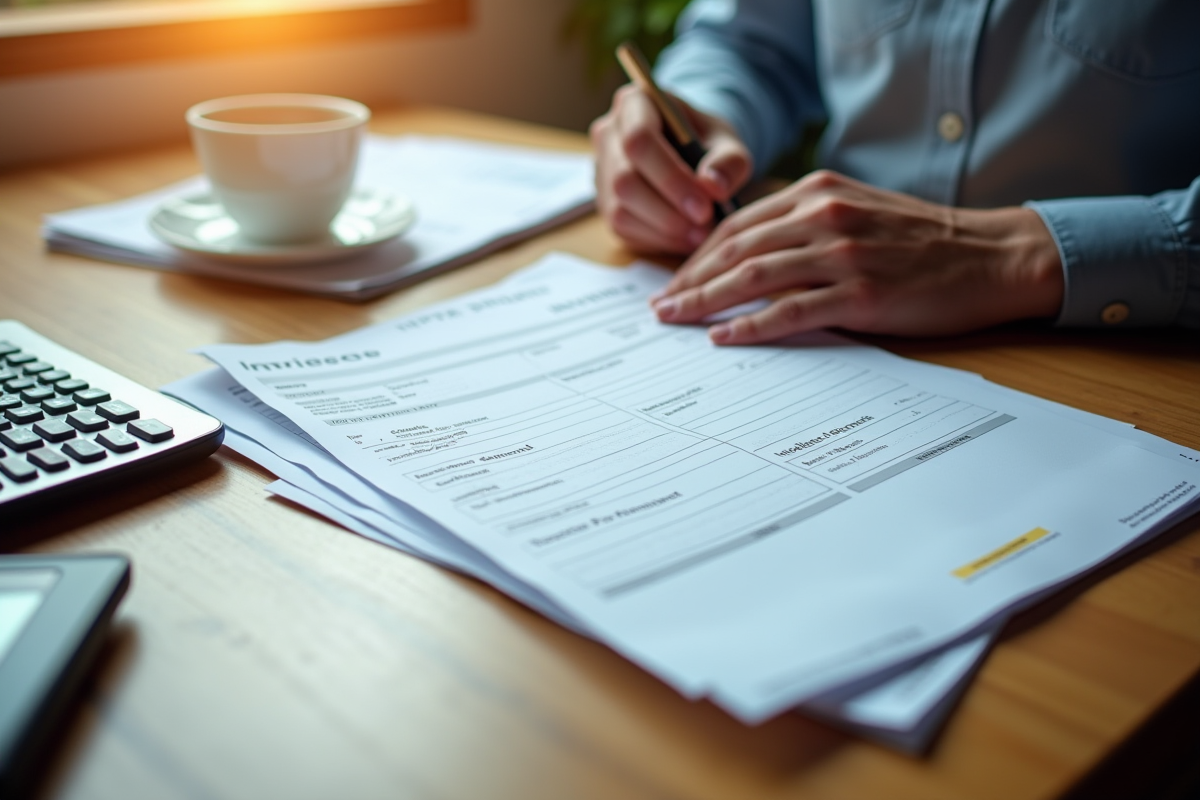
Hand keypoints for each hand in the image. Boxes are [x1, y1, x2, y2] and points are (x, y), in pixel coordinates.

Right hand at [590, 84, 752, 253]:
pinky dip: (656, 239)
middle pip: (625, 179)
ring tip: (700, 235)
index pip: (639, 140)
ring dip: (663, 229)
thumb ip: (729, 161)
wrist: (693, 153)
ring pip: (619, 209)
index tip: (705, 206)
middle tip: (705, 226)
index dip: (671, 178)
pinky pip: (622, 228)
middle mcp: (608, 134)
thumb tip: (712, 187)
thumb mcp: (728, 143)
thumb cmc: (707, 142)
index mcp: (634, 103)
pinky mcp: (604, 202)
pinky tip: (684, 238)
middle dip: (668, 210)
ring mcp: (601, 170)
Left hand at [650, 170, 1064, 341]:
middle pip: (735, 250)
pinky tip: (723, 338)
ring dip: (706, 302)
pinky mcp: (860, 294)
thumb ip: (805, 225)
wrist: (989, 256)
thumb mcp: (856, 211)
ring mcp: (842, 255)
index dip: (698, 256)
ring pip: (753, 278)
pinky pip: (791, 311)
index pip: (738, 226)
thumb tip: (750, 256)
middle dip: (690, 280)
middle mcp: (823, 216)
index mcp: (817, 193)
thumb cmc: (920, 241)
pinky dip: (750, 326)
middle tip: (661, 308)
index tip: (675, 281)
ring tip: (675, 321)